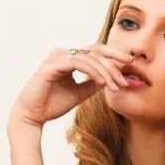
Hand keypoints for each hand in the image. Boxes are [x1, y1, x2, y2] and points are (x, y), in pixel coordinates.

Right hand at [9, 43, 136, 128]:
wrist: (34, 114)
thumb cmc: (54, 103)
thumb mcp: (81, 93)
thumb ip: (94, 83)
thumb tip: (112, 77)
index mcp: (70, 58)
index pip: (95, 51)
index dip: (114, 56)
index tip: (130, 66)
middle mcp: (63, 53)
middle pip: (95, 49)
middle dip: (114, 61)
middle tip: (127, 76)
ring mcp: (57, 56)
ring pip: (89, 57)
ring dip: (106, 72)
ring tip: (116, 87)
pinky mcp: (52, 64)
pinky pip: (78, 63)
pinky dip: (93, 72)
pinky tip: (102, 83)